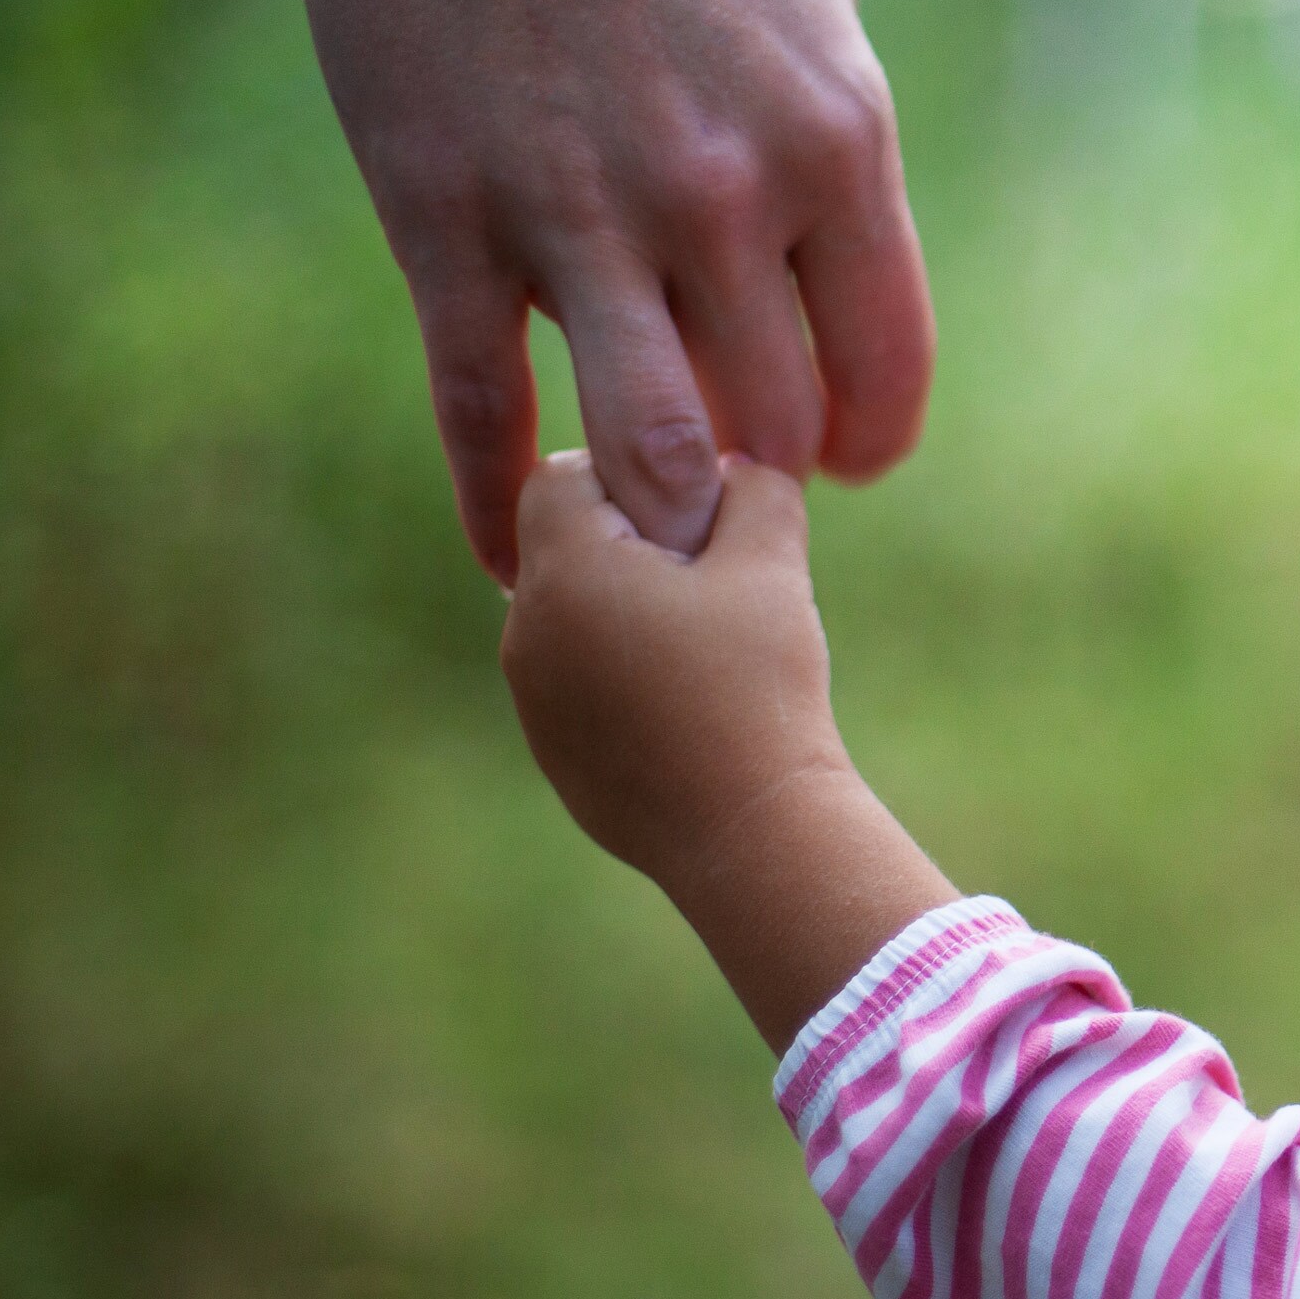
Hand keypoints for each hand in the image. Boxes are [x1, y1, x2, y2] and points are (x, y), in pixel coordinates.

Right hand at [253, 0, 931, 580]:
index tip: (839, 459)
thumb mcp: (805, 5)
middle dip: (761, 473)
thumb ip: (824, 154)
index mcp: (834, 142)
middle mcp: (724, 198)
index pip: (883, 368)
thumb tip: (824, 285)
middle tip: (728, 477)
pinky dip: (502, 505)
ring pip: (650, 450)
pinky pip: (481, 411)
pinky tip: (513, 550)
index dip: (864, 441)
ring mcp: (582, 219)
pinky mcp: (446, 222)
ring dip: (656, 510)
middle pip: (775, 428)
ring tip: (645, 527)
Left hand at [501, 452, 841, 886]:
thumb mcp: (773, 566)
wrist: (750, 831)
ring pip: (571, 615)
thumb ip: (755, 489)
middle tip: (713, 581)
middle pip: (563, 545)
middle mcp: (526, 630)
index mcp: (564, 571)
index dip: (632, 475)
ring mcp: (534, 699)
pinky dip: (625, 674)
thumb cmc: (758, 688)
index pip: (562, 473)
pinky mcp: (556, 752)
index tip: (696, 519)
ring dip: (627, 609)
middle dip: (631, 543)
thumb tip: (735, 467)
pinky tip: (693, 705)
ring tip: (709, 649)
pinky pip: (579, 681)